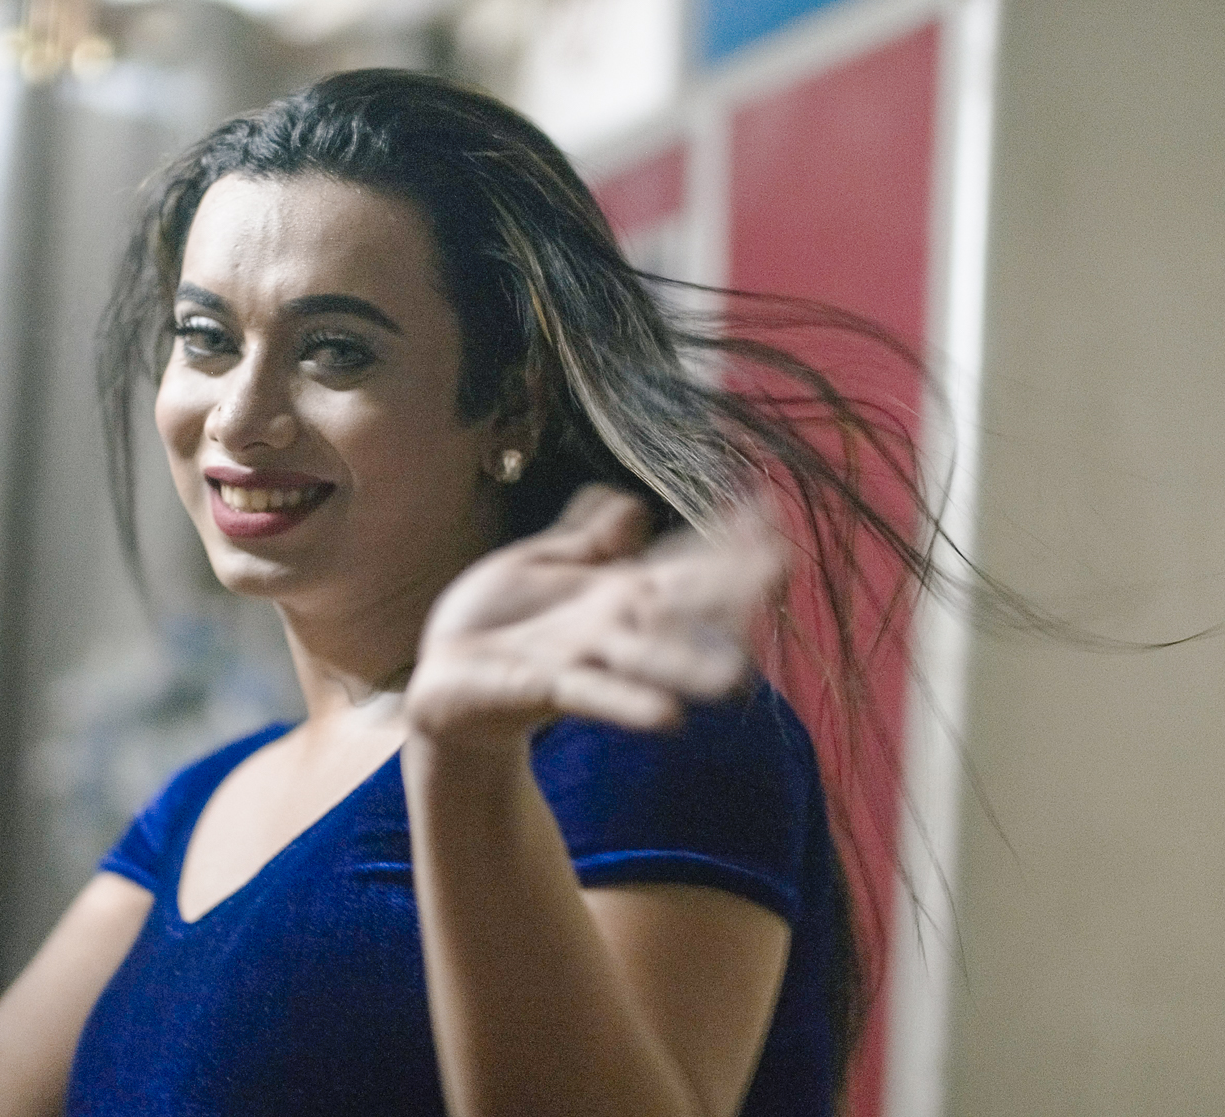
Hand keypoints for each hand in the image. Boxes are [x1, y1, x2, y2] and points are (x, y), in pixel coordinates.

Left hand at [404, 486, 785, 748]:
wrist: (440, 679)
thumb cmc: (492, 621)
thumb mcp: (537, 563)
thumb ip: (588, 540)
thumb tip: (635, 504)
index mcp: (613, 590)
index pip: (680, 560)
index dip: (722, 538)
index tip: (769, 511)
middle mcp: (613, 625)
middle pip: (680, 603)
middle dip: (729, 587)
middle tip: (784, 564)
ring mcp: (586, 658)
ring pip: (647, 659)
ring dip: (691, 667)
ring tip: (738, 676)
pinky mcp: (548, 688)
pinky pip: (594, 695)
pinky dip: (629, 705)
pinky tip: (667, 720)